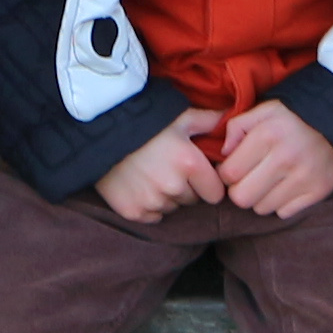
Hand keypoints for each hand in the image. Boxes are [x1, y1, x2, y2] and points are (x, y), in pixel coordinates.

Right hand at [91, 108, 229, 225]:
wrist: (99, 131)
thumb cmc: (145, 122)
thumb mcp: (180, 116)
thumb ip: (210, 120)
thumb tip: (232, 117)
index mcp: (190, 163)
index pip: (216, 193)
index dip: (209, 184)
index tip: (198, 175)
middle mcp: (174, 186)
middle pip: (192, 201)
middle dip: (187, 188)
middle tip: (170, 169)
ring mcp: (153, 201)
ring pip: (172, 208)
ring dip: (168, 197)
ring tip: (152, 174)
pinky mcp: (133, 212)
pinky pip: (153, 216)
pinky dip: (149, 205)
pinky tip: (140, 185)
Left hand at [210, 97, 332, 219]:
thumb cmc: (298, 115)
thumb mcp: (266, 109)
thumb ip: (237, 126)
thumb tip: (223, 153)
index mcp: (267, 135)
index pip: (229, 173)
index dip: (227, 172)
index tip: (235, 167)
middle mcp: (284, 159)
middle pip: (242, 198)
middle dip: (240, 190)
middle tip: (249, 179)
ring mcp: (303, 178)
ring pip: (262, 208)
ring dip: (261, 198)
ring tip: (270, 180)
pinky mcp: (318, 192)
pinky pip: (284, 213)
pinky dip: (281, 204)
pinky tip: (287, 186)